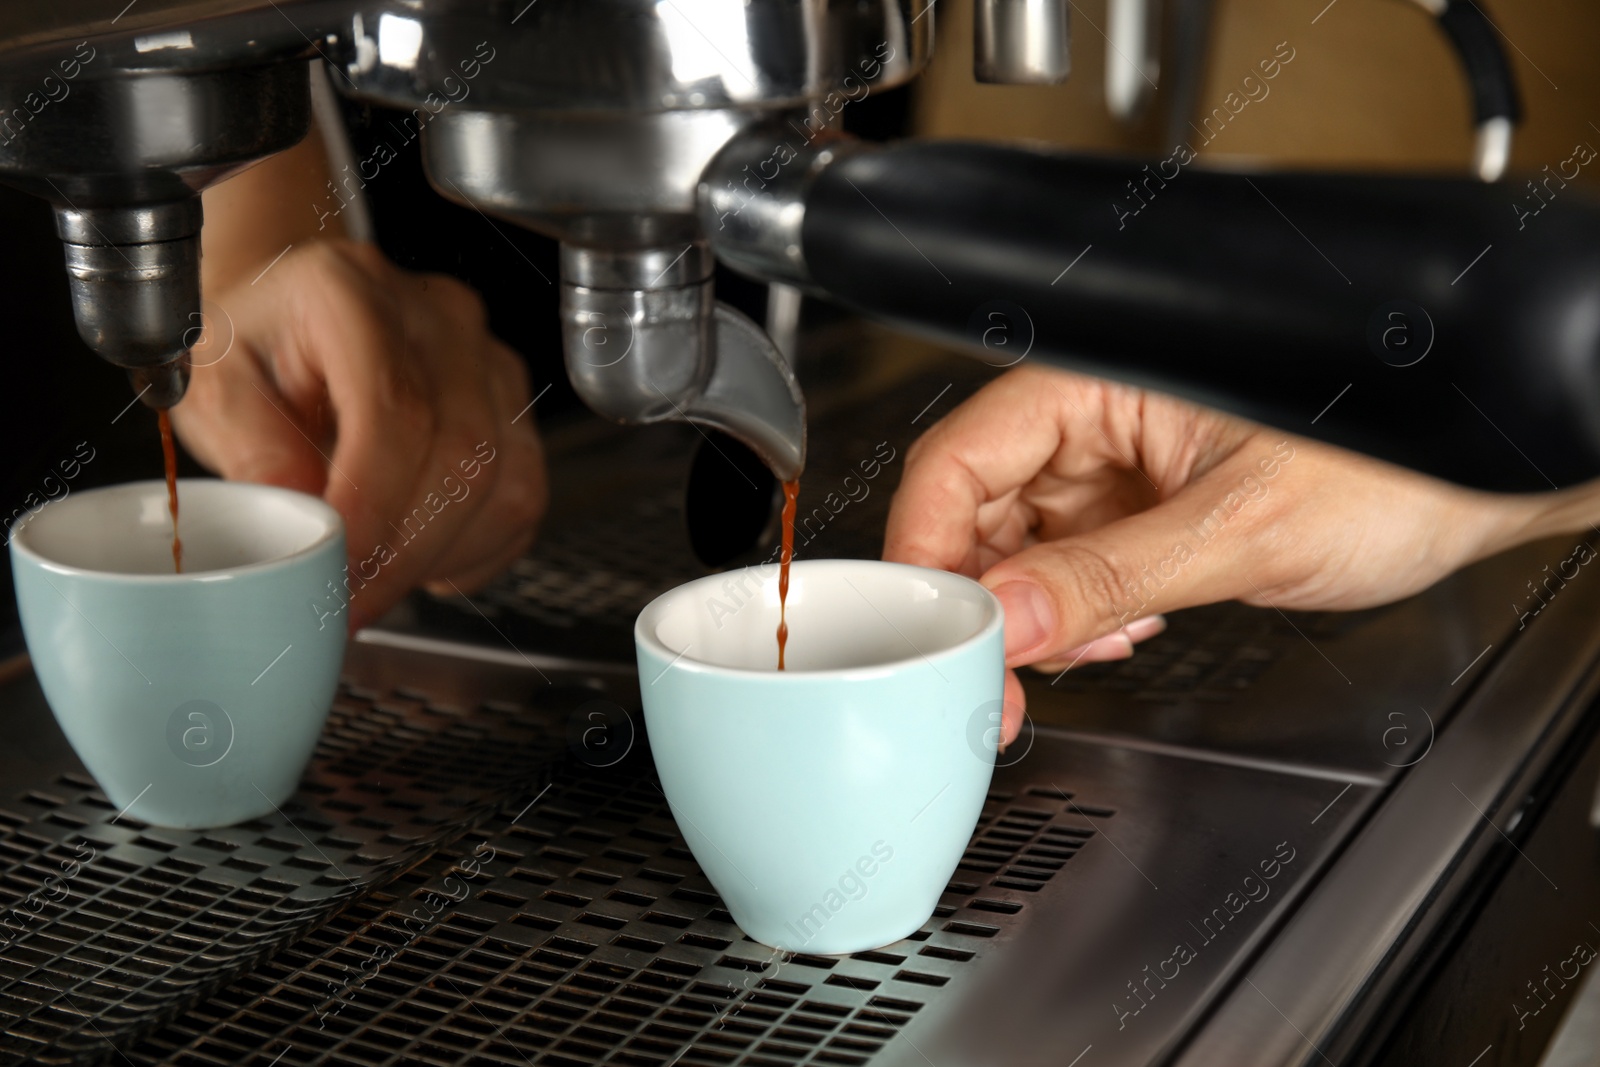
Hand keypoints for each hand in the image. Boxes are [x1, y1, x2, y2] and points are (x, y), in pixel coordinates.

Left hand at [174, 240, 547, 630]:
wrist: (288, 316)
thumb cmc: (253, 348)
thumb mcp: (213, 391)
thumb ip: (251, 454)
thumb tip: (302, 529)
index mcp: (350, 293)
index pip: (395, 411)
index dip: (374, 508)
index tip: (338, 572)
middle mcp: (437, 318)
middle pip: (463, 454)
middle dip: (408, 552)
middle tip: (351, 604)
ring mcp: (488, 360)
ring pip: (505, 483)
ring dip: (443, 555)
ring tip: (379, 579)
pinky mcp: (514, 404)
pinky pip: (524, 496)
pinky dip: (476, 549)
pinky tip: (421, 554)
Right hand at [884, 365, 1550, 744]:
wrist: (1481, 484)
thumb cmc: (1397, 462)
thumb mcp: (1239, 529)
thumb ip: (1110, 576)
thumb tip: (1005, 619)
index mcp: (1101, 381)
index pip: (962, 456)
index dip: (929, 545)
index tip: (932, 624)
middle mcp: (1100, 417)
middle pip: (978, 508)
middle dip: (985, 599)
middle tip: (999, 671)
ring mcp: (1121, 466)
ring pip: (1021, 545)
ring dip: (1036, 613)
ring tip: (1085, 646)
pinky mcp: (1146, 508)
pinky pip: (1072, 563)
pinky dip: (1080, 612)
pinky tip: (1120, 629)